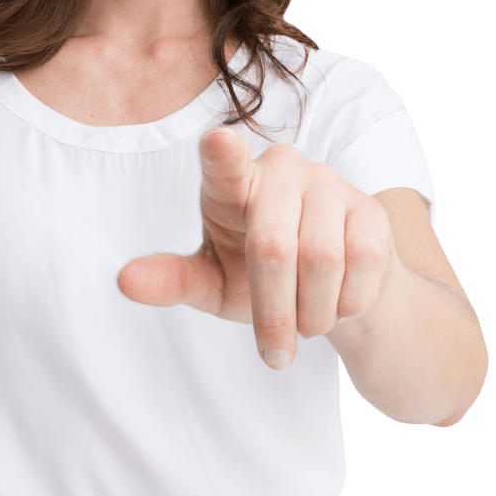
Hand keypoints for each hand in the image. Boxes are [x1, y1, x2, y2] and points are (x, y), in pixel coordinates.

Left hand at [116, 126, 397, 368]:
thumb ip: (172, 279)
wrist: (335, 293)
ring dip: (312, 314)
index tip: (219, 142)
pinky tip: (338, 303)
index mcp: (230, 182)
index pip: (225, 162)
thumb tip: (124, 281)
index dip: (223, 153)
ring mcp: (329, 183)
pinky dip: (348, 302)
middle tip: (273, 353)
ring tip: (305, 326)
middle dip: (273, 312)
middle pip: (274, 245)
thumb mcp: (212, 283)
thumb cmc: (258, 278)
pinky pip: (363, 263)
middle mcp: (281, 168)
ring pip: (322, 260)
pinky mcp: (371, 209)